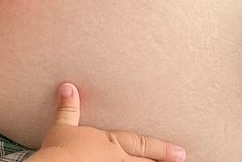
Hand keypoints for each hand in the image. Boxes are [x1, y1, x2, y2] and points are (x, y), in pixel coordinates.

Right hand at [37, 83, 185, 161]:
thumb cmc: (58, 150)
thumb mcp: (62, 127)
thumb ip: (68, 109)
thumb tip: (68, 88)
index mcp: (109, 143)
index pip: (140, 144)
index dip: (160, 147)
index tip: (179, 151)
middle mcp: (116, 160)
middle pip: (146, 161)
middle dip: (165, 159)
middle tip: (183, 159)